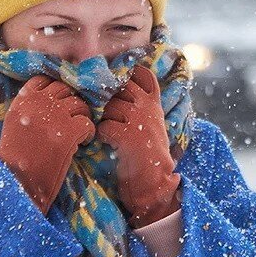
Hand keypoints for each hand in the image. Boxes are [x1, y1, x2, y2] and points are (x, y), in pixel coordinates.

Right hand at [0, 74, 94, 213]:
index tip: (61, 102)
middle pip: (65, 89)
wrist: (16, 182)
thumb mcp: (14, 125)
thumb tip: (52, 99)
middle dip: (73, 102)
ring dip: (83, 117)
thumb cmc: (15, 159)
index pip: (45, 79)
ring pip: (80, 104)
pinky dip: (89, 133)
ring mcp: (54, 116)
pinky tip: (83, 143)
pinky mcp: (68, 132)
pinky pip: (88, 123)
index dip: (57, 90)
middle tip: (74, 118)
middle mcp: (38, 103)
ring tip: (79, 133)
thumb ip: (30, 108)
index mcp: (23, 100)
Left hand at [97, 66, 180, 227]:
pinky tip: (105, 144)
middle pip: (119, 87)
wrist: (155, 183)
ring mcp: (139, 120)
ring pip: (109, 107)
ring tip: (108, 134)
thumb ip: (138, 105)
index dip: (127, 74)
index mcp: (154, 103)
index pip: (142, 74)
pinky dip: (100, 136)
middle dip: (108, 99)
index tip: (117, 83)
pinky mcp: (129, 136)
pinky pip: (104, 126)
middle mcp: (147, 107)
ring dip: (102, 119)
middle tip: (107, 115)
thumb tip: (113, 89)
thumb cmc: (147, 154)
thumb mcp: (150, 123)